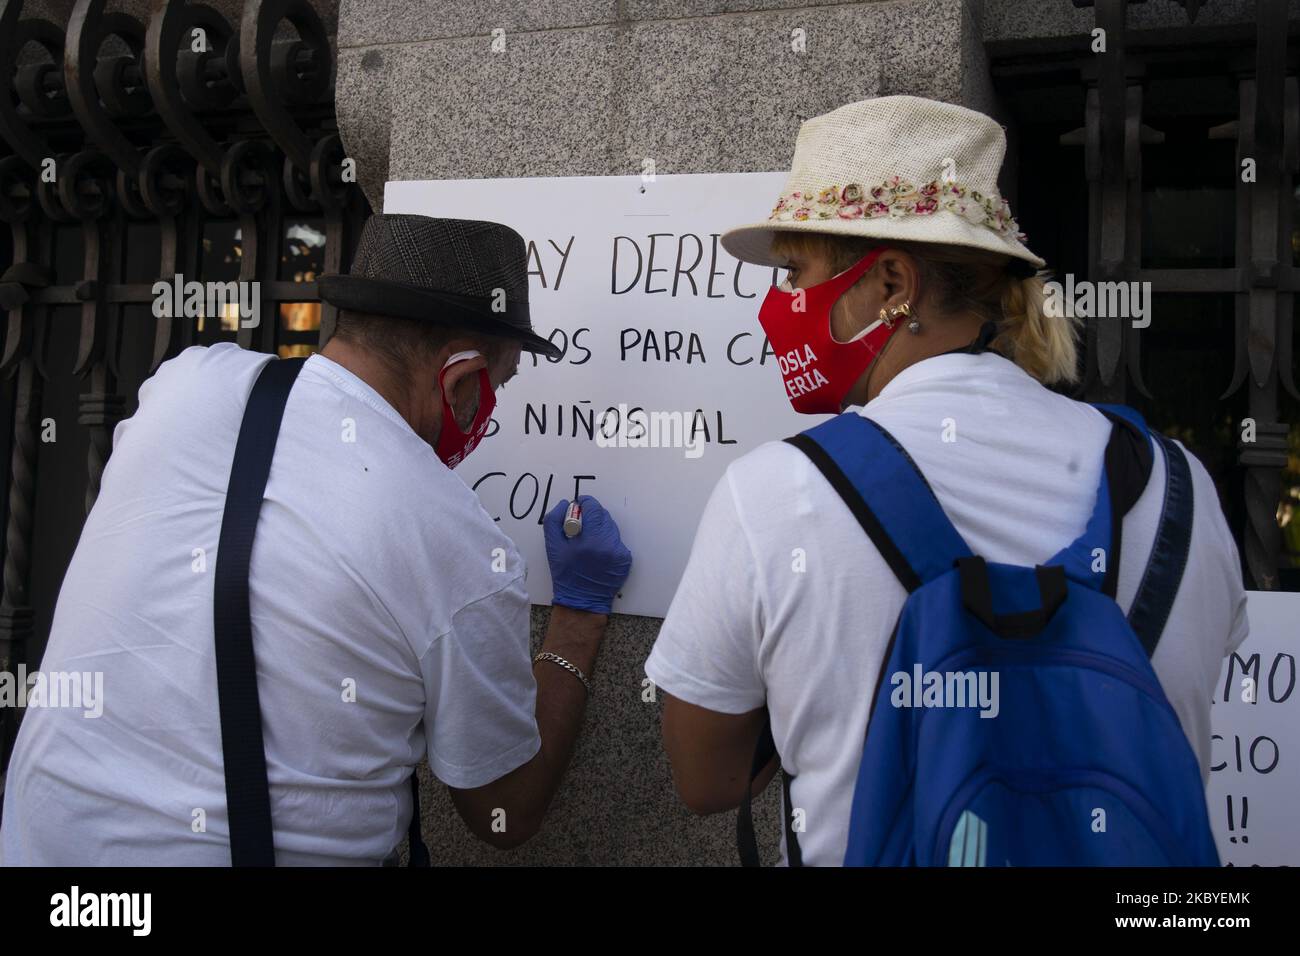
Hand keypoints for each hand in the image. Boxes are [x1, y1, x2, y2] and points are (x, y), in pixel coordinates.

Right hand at [544, 495, 632, 614]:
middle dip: (592, 515)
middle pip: (603, 516)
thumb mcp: (553, 547)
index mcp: (589, 542)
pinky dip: (607, 541)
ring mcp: (619, 553)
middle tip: (582, 524)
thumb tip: (564, 504)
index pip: (593, 509)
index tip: (580, 504)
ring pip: (611, 528)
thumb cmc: (565, 574)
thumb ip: (554, 521)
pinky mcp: (625, 559)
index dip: (586, 502)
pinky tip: (598, 552)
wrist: (582, 601)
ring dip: (600, 528)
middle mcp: (608, 545)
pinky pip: (616, 541)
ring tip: (589, 540)